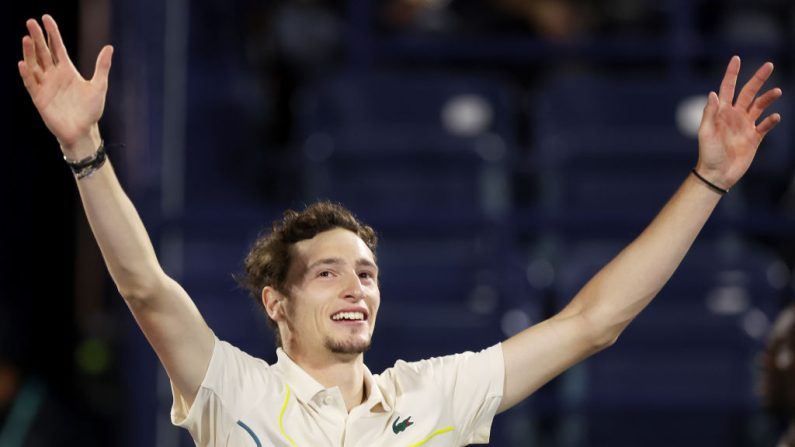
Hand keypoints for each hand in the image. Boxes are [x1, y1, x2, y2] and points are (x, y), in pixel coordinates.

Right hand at [18, 15, 112, 157]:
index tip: (46, 18)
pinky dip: (27, 74)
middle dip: (37, 37)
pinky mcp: (39, 98)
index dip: (52, 33)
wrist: (83, 131)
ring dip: (29, 52)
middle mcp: (54, 75)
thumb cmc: (91, 110)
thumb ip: (102, 66)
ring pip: (34, 65)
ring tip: (26, 38)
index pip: (57, 47)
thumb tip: (109, 47)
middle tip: (31, 22)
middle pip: (43, 52)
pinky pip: (31, 83)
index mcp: (67, 71)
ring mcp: (45, 86)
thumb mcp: (99, 86)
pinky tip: (23, 63)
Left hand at [696, 56, 781, 189]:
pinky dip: (771, 121)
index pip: (727, 88)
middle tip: (769, 65)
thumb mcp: (706, 133)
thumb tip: (713, 94)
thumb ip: (710, 114)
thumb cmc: (708, 154)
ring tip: (777, 91)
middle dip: (758, 79)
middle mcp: (735, 116)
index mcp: (721, 112)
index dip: (732, 74)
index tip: (736, 58)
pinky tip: (775, 117)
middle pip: (749, 92)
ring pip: (760, 106)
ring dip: (768, 98)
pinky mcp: (754, 138)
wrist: (717, 174)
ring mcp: (745, 126)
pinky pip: (765, 126)